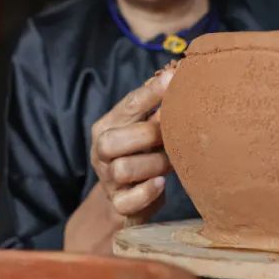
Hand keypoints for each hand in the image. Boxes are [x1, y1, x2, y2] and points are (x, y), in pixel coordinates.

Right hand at [90, 67, 174, 222]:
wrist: (127, 200)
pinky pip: (127, 200)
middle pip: (114, 140)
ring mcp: (107, 179)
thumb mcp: (143, 128)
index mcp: (107, 126)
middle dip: (148, 136)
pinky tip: (160, 184)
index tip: (173, 79)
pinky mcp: (118, 204)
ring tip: (170, 163)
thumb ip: (155, 106)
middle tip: (172, 138)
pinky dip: (146, 192)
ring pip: (123, 169)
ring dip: (153, 165)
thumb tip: (177, 74)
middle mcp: (101, 151)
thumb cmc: (142, 154)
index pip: (128, 106)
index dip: (151, 93)